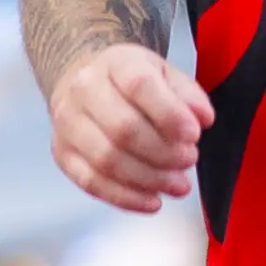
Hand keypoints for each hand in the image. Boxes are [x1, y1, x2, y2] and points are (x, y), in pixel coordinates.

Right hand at [46, 43, 211, 212]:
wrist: (86, 82)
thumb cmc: (133, 83)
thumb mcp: (165, 74)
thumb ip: (188, 94)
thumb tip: (203, 119)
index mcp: (115, 63)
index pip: (139, 86)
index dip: (169, 114)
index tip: (194, 134)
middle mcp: (84, 90)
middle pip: (122, 128)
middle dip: (163, 152)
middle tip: (189, 160)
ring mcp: (68, 123)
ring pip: (106, 160)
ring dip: (149, 179)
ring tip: (179, 185)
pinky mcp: (62, 153)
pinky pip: (91, 182)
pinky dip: (125, 197)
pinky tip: (153, 201)